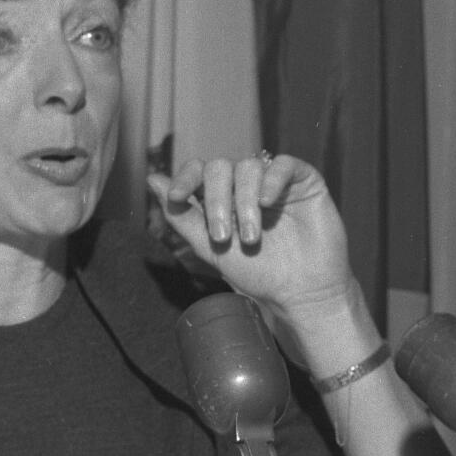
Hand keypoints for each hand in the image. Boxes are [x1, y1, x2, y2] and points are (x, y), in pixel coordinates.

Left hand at [146, 153, 353, 329]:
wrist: (301, 291)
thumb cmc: (258, 273)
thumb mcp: (210, 248)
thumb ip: (182, 216)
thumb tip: (152, 179)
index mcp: (222, 197)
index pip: (198, 172)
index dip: (184, 178)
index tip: (176, 197)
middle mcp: (246, 185)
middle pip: (219, 168)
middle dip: (216, 202)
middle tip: (222, 237)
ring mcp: (275, 181)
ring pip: (249, 168)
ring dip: (244, 203)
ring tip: (251, 239)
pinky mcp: (304, 181)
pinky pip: (284, 164)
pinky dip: (272, 180)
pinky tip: (268, 203)